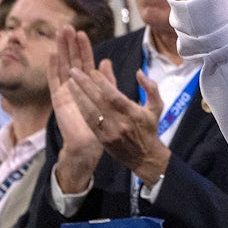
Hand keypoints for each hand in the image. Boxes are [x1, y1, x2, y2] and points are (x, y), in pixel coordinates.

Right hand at [51, 26, 103, 192]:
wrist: (90, 145)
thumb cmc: (102, 126)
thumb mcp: (110, 100)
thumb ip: (108, 81)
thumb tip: (105, 61)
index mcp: (88, 87)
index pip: (85, 63)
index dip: (83, 48)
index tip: (82, 33)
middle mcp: (75, 87)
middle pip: (72, 61)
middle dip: (69, 44)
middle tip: (67, 26)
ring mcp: (66, 92)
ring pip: (63, 66)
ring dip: (61, 50)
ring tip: (60, 34)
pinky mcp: (58, 99)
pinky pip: (55, 80)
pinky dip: (53, 67)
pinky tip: (53, 53)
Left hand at [67, 61, 170, 184]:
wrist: (144, 156)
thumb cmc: (149, 128)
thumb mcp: (157, 107)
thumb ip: (151, 88)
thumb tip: (139, 72)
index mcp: (134, 113)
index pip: (115, 96)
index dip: (103, 83)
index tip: (92, 71)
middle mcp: (120, 122)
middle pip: (99, 101)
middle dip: (85, 85)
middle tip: (74, 71)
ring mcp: (110, 132)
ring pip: (91, 111)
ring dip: (79, 95)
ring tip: (70, 82)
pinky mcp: (102, 139)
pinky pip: (89, 121)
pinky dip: (81, 108)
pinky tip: (75, 98)